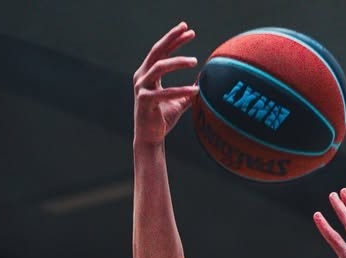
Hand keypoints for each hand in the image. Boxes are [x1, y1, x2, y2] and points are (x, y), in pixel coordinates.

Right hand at [134, 24, 198, 144]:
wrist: (150, 139)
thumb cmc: (162, 119)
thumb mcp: (178, 102)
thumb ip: (187, 92)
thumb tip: (204, 84)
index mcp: (147, 73)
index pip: (161, 51)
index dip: (174, 39)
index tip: (188, 30)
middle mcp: (142, 76)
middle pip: (157, 51)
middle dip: (173, 38)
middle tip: (189, 31)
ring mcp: (141, 87)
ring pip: (159, 66)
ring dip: (177, 61)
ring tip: (194, 61)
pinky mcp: (145, 100)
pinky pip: (164, 92)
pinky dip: (181, 90)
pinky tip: (195, 90)